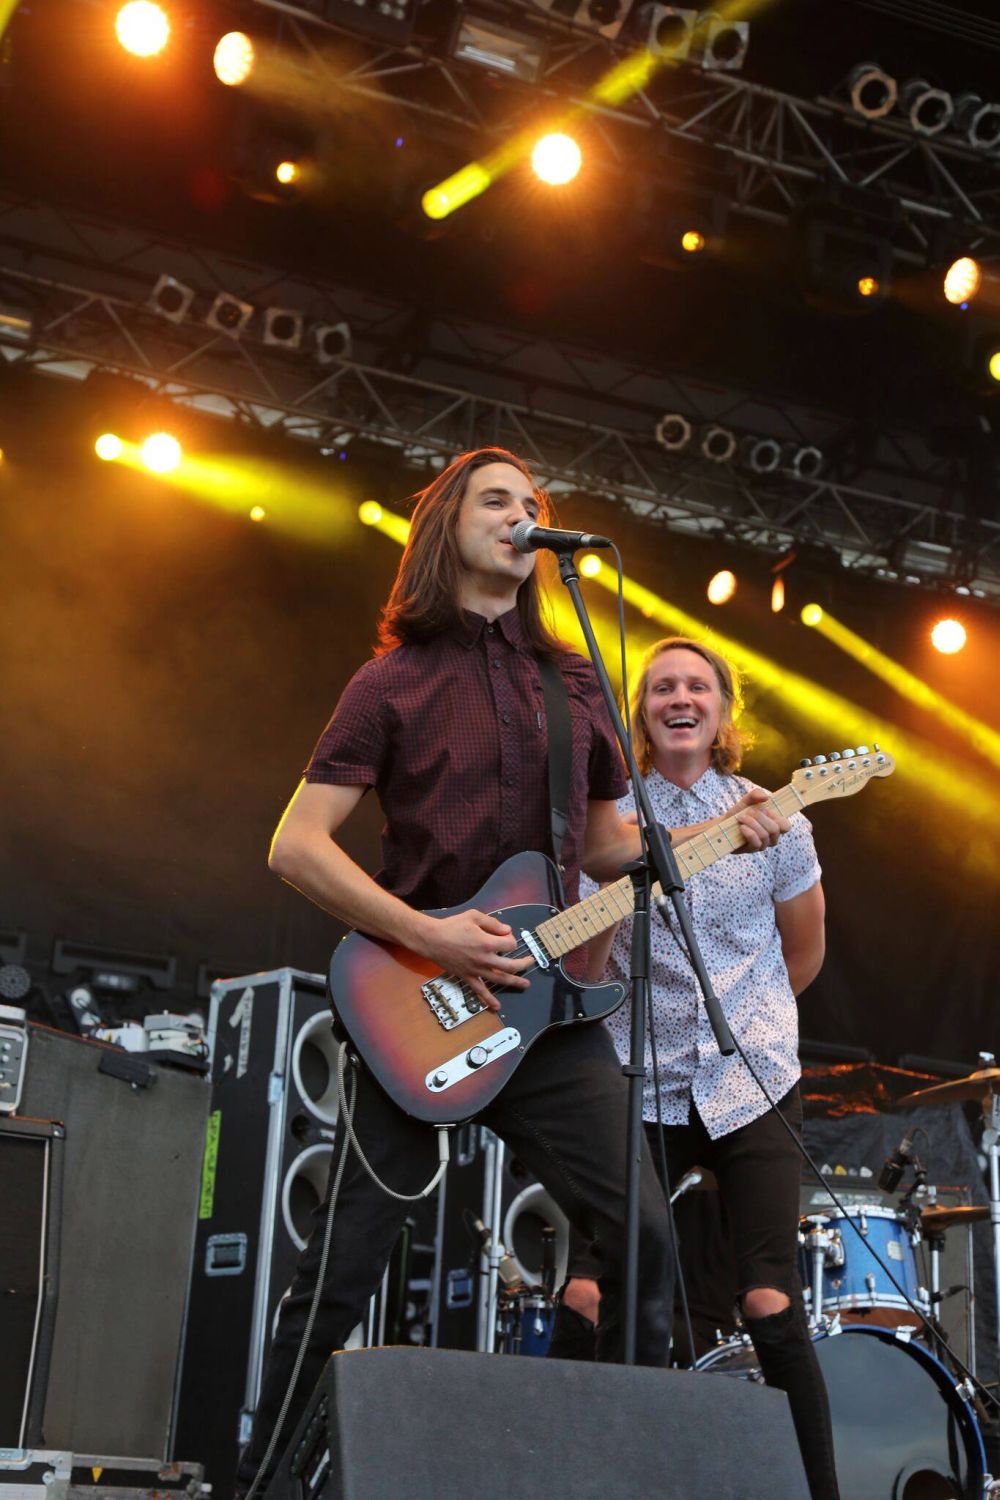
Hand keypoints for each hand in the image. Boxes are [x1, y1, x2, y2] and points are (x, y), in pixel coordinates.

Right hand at [414, 910, 532, 1010]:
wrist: (431, 939)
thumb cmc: (452, 926)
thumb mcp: (474, 916)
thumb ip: (492, 923)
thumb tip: (507, 930)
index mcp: (486, 942)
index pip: (510, 945)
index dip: (511, 940)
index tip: (506, 937)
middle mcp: (484, 958)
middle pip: (511, 965)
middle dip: (523, 963)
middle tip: (530, 961)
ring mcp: (476, 970)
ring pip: (500, 979)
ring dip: (515, 982)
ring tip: (525, 984)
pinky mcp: (467, 976)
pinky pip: (480, 991)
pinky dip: (489, 999)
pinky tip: (496, 1006)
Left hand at [729, 787, 789, 850]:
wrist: (723, 824)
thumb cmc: (739, 812)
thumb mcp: (747, 800)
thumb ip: (757, 794)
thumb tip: (766, 797)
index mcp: (774, 825)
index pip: (786, 826)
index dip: (777, 817)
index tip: (765, 810)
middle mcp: (771, 837)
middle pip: (774, 829)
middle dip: (760, 818)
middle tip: (748, 812)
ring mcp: (762, 845)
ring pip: (765, 835)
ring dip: (752, 823)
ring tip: (741, 818)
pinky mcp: (752, 850)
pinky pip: (756, 843)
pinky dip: (749, 833)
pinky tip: (742, 827)